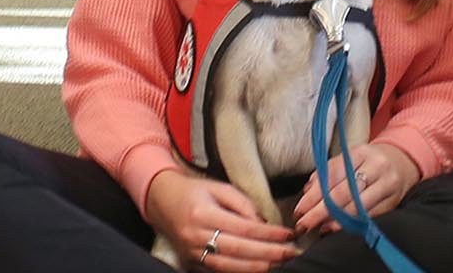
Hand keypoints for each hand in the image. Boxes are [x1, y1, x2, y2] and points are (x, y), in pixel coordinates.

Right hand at [145, 170, 293, 270]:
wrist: (161, 201)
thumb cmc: (194, 191)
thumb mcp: (219, 187)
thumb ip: (242, 204)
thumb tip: (262, 223)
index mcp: (204, 214)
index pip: (244, 228)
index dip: (269, 234)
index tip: (288, 234)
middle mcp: (196, 236)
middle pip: (239, 251)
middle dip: (269, 254)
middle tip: (291, 252)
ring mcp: (192, 253)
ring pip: (229, 267)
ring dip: (257, 267)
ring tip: (279, 263)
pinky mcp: (191, 263)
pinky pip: (218, 271)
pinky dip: (239, 272)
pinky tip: (257, 269)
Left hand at [295, 141, 420, 233]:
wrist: (403, 161)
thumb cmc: (369, 162)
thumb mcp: (350, 158)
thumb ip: (327, 172)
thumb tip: (307, 191)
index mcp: (361, 152)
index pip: (333, 175)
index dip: (314, 195)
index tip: (299, 210)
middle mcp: (376, 166)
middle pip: (343, 192)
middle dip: (319, 211)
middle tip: (303, 224)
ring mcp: (387, 184)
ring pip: (356, 206)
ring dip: (333, 220)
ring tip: (317, 228)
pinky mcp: (394, 201)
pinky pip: (369, 216)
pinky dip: (350, 224)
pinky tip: (335, 228)